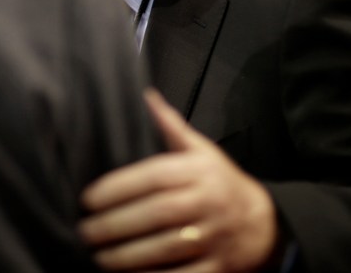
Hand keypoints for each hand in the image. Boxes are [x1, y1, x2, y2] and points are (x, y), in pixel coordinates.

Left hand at [78, 89, 279, 271]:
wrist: (264, 226)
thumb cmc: (221, 183)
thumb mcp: (201, 150)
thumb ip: (170, 126)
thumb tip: (145, 95)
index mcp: (198, 171)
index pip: (154, 177)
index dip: (118, 187)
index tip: (88, 198)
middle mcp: (207, 202)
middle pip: (157, 214)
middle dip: (115, 225)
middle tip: (85, 231)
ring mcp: (214, 238)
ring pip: (166, 248)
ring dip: (126, 256)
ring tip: (98, 257)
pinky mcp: (217, 268)